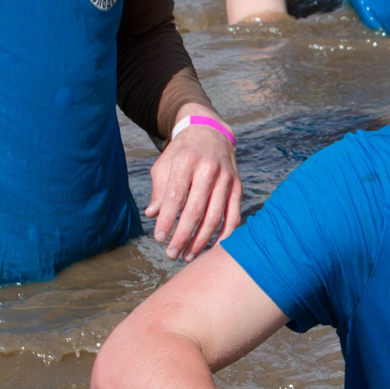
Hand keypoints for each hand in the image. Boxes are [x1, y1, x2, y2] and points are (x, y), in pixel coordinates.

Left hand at [145, 111, 242, 258]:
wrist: (211, 133)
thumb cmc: (182, 152)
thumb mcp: (165, 164)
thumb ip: (159, 189)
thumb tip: (152, 214)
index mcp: (187, 161)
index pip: (175, 196)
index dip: (167, 219)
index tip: (159, 238)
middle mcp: (209, 169)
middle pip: (196, 210)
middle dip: (183, 236)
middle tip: (171, 254)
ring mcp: (226, 178)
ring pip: (215, 216)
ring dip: (201, 241)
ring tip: (187, 255)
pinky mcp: (237, 186)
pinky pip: (233, 216)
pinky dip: (224, 235)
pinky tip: (212, 249)